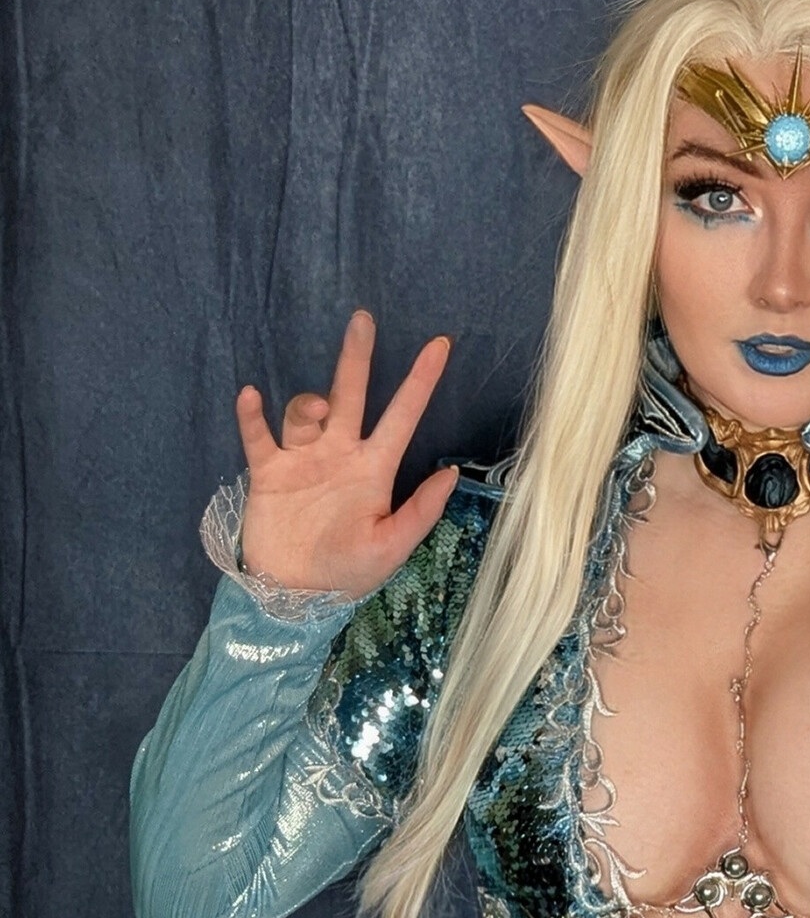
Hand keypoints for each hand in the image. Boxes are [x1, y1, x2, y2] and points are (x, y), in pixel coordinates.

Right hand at [235, 310, 459, 598]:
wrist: (295, 597)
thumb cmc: (347, 572)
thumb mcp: (391, 547)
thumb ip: (420, 511)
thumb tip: (451, 473)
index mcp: (374, 470)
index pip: (402, 417)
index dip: (420, 383)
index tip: (441, 346)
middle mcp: (340, 455)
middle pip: (351, 396)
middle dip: (357, 359)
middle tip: (363, 320)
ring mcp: (303, 460)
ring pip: (306, 412)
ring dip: (309, 404)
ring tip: (315, 412)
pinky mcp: (268, 473)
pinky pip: (258, 437)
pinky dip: (252, 416)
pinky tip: (251, 396)